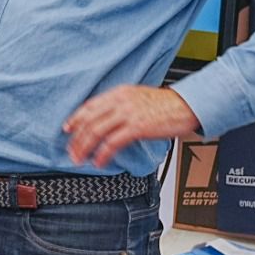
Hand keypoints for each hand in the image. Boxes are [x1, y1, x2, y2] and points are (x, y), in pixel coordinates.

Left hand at [63, 85, 200, 168]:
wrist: (187, 105)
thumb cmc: (166, 104)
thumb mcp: (137, 97)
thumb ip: (120, 105)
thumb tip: (104, 119)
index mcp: (119, 93)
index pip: (89, 106)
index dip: (75, 119)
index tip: (67, 130)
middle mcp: (120, 101)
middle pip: (89, 121)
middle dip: (77, 138)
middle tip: (72, 151)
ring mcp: (128, 114)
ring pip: (96, 132)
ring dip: (85, 148)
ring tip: (81, 159)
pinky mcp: (137, 127)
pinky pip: (112, 142)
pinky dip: (103, 154)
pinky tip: (99, 161)